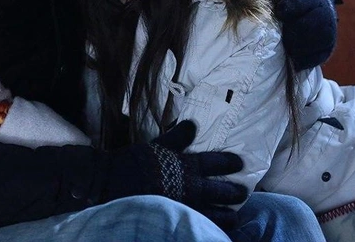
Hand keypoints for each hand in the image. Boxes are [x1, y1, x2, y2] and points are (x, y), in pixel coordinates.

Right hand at [106, 120, 246, 229]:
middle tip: (243, 192)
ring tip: (234, 217)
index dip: (230, 163)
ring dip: (228, 215)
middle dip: (236, 192)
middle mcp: (191, 188)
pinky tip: (214, 229)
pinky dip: (211, 228)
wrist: (111, 184)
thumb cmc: (133, 162)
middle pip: (222, 191)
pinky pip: (200, 226)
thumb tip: (193, 124)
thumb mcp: (156, 145)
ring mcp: (186, 207)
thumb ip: (177, 137)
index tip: (240, 163)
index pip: (216, 163)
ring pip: (216, 215)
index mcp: (187, 166)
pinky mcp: (176, 220)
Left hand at [276, 0, 341, 70]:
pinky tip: (295, 62)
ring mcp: (327, 31)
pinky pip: (320, 56)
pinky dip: (308, 60)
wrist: (308, 8)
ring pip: (321, 40)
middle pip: (316, 23)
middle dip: (299, 29)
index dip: (295, 5)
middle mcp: (324, 13)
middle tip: (284, 34)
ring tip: (289, 48)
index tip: (281, 10)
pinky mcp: (325, 48)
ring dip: (304, 46)